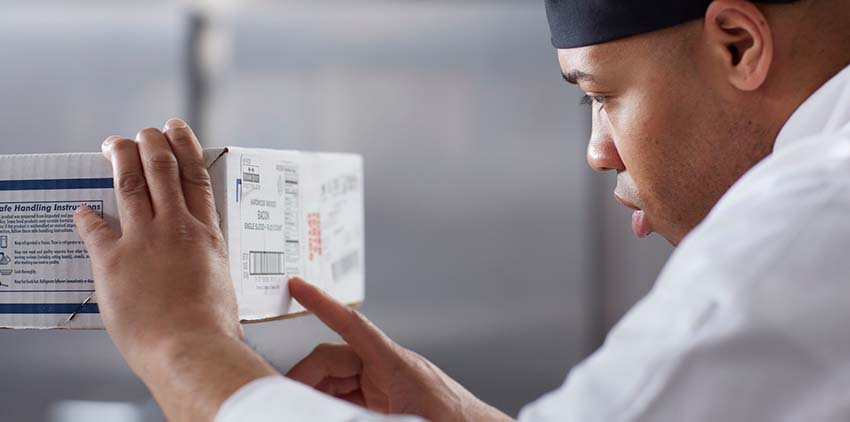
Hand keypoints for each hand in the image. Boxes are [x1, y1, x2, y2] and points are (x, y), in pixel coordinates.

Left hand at [74, 119, 276, 420]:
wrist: (189, 347)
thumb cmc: (213, 326)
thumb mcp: (222, 280)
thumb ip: (208, 259)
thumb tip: (201, 257)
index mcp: (206, 233)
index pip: (194, 176)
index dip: (185, 147)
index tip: (176, 130)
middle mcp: (175, 228)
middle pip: (161, 170)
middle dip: (150, 144)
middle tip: (144, 133)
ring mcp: (143, 242)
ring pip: (130, 185)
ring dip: (121, 159)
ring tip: (114, 144)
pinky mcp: (113, 262)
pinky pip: (95, 230)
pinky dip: (87, 217)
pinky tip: (82, 209)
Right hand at [286, 277, 512, 421]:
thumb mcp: (400, 419)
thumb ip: (360, 407)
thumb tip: (327, 405)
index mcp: (394, 363)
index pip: (351, 323)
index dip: (321, 303)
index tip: (297, 286)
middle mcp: (386, 368)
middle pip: (331, 359)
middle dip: (303, 376)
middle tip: (282, 397)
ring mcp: (384, 385)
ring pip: (335, 379)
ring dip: (315, 392)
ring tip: (300, 406)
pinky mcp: (383, 401)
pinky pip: (346, 394)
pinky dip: (329, 402)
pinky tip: (322, 410)